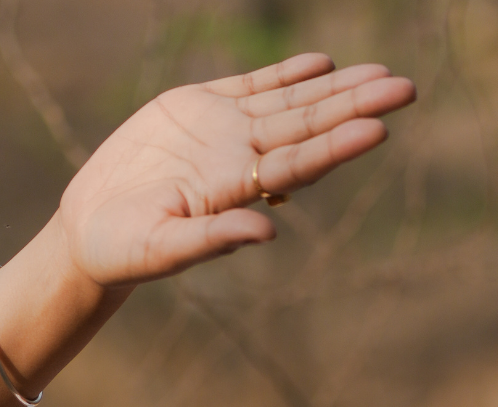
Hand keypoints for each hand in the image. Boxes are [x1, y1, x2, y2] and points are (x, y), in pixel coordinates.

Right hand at [57, 53, 414, 287]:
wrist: (91, 231)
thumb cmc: (126, 251)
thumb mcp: (164, 249)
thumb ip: (215, 240)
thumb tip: (268, 234)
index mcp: (238, 191)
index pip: (300, 163)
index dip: (338, 143)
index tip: (379, 127)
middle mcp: (241, 160)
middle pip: (310, 127)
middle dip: (356, 105)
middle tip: (407, 87)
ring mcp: (224, 132)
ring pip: (291, 103)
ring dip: (336, 88)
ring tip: (382, 71)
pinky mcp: (199, 109)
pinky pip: (253, 87)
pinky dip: (287, 74)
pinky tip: (323, 64)